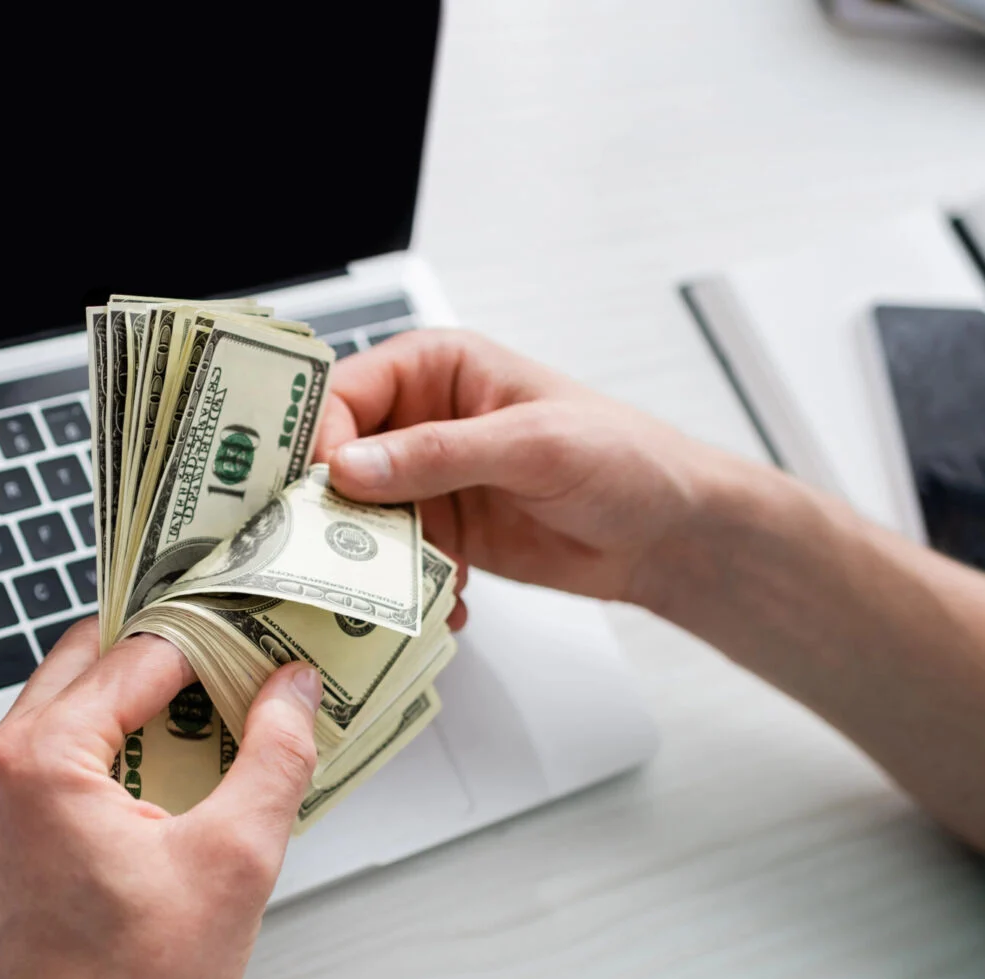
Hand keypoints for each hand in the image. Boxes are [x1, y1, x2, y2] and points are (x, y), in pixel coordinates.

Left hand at [0, 621, 323, 978]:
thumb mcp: (237, 858)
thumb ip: (274, 755)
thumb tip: (291, 691)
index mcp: (39, 763)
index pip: (135, 658)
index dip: (207, 642)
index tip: (255, 640)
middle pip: (84, 668)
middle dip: (161, 660)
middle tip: (230, 665)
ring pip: (57, 711)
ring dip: (125, 703)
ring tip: (201, 720)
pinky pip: (37, 761)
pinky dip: (92, 749)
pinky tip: (152, 773)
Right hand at [319, 329, 735, 613]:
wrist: (666, 532)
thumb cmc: (622, 457)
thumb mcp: (532, 445)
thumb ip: (438, 454)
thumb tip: (348, 467)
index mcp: (434, 368)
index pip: (344, 393)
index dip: (319, 441)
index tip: (318, 493)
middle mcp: (419, 420)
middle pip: (336, 460)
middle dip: (333, 511)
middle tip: (328, 555)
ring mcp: (427, 481)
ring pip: (359, 520)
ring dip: (373, 560)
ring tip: (396, 591)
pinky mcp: (441, 534)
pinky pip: (395, 562)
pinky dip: (409, 590)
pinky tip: (446, 604)